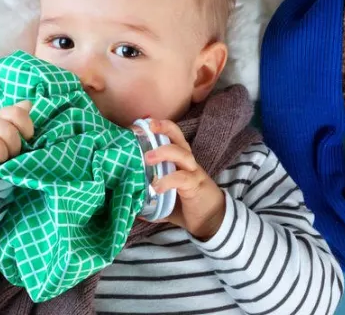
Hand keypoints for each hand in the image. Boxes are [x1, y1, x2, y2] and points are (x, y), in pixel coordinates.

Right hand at [0, 101, 34, 174]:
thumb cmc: (1, 151)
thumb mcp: (15, 137)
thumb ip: (21, 120)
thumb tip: (28, 103)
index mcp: (4, 113)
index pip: (19, 112)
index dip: (27, 127)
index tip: (26, 139)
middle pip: (15, 119)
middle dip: (18, 142)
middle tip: (13, 151)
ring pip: (7, 133)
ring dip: (10, 150)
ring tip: (5, 156)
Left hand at [145, 119, 227, 240]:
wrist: (212, 221)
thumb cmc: (187, 206)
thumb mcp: (165, 200)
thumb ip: (150, 198)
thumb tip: (132, 202)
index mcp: (179, 161)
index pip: (171, 137)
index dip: (158, 128)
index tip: (141, 124)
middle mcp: (187, 162)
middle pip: (179, 138)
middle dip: (164, 128)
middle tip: (147, 127)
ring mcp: (193, 172)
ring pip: (182, 154)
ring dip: (165, 152)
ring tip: (148, 158)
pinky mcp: (196, 186)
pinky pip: (183, 178)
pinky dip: (169, 180)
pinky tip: (157, 187)